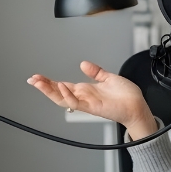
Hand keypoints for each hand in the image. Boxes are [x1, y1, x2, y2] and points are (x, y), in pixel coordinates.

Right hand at [28, 61, 155, 138]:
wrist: (138, 106)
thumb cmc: (127, 96)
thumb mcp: (109, 78)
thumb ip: (96, 72)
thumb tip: (83, 64)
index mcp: (86, 90)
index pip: (63, 86)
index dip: (49, 82)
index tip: (37, 76)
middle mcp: (84, 97)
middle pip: (58, 93)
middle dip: (44, 86)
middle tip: (32, 79)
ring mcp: (87, 103)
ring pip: (63, 99)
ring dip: (50, 91)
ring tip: (40, 82)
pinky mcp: (93, 107)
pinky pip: (76, 102)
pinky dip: (68, 95)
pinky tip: (62, 86)